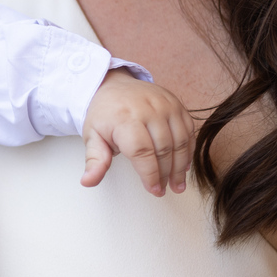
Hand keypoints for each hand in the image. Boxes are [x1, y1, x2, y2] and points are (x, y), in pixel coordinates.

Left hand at [80, 70, 193, 195]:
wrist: (113, 86)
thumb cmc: (103, 115)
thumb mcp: (92, 137)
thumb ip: (95, 161)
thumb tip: (88, 182)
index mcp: (124, 118)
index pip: (142, 151)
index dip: (150, 174)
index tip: (153, 190)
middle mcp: (148, 109)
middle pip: (163, 148)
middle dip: (165, 174)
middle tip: (164, 190)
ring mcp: (165, 105)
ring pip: (180, 141)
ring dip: (181, 166)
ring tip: (177, 184)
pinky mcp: (177, 104)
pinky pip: (188, 131)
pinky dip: (188, 150)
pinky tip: (184, 165)